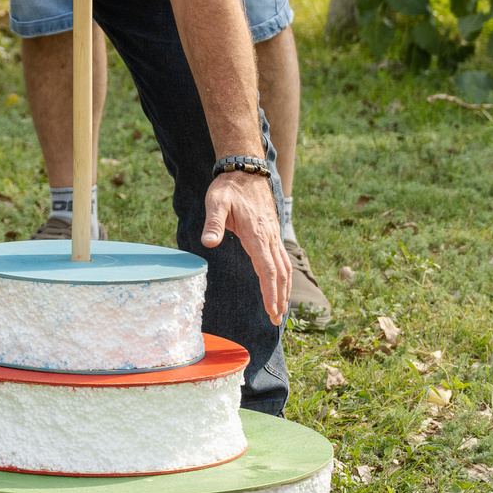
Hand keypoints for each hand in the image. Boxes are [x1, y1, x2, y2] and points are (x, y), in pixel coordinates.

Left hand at [202, 169, 287, 323]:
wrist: (245, 171)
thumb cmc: (228, 188)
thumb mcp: (216, 202)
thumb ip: (213, 223)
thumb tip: (208, 243)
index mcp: (256, 233)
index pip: (267, 268)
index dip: (270, 291)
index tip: (271, 311)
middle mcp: (269, 237)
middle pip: (280, 273)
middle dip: (280, 298)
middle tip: (276, 320)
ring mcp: (273, 236)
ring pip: (285, 267)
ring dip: (285, 290)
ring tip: (281, 311)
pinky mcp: (272, 234)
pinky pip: (283, 260)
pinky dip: (284, 277)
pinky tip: (281, 287)